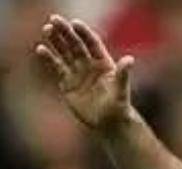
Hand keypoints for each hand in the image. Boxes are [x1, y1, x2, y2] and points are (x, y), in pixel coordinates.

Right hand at [35, 15, 134, 130]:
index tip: (75, 23)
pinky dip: (49, 58)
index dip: (84, 33)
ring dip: (56, 42)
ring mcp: (78, 73)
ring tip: (47, 29)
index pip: (93, 44)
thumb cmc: (118, 107)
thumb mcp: (121, 91)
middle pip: (76, 45)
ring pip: (65, 53)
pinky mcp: (67, 83)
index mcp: (104, 64)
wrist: (108, 124)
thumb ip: (123, 75)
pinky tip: (41, 49)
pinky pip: (57, 68)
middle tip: (55, 20)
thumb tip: (129, 59)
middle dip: (66, 33)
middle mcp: (90, 65)